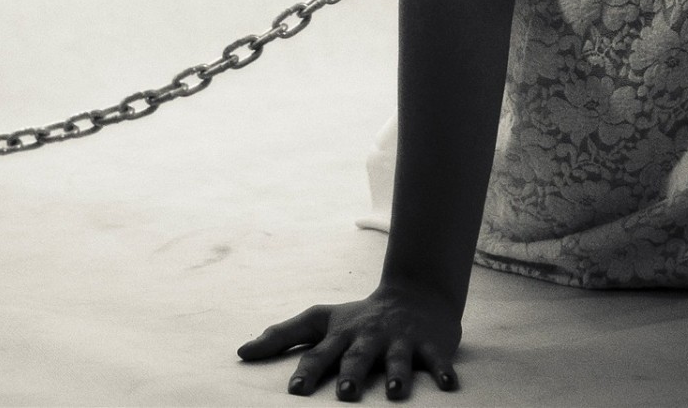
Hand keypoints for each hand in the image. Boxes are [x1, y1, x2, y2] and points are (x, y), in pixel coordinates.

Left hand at [237, 281, 461, 399]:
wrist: (416, 293)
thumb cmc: (360, 317)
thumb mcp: (321, 320)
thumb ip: (282, 335)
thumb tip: (240, 353)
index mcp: (341, 334)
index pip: (319, 352)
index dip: (308, 370)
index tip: (296, 390)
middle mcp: (368, 337)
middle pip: (357, 356)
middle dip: (351, 373)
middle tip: (345, 394)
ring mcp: (400, 339)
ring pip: (397, 358)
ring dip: (396, 374)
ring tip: (393, 392)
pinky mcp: (430, 343)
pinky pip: (437, 358)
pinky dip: (443, 371)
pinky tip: (448, 386)